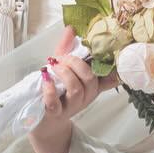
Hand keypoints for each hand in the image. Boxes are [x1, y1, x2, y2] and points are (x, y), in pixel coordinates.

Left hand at [30, 25, 116, 152]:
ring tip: (54, 67)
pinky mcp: (54, 114)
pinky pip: (54, 103)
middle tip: (62, 59)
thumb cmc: (56, 93)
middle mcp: (85, 97)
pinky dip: (50, 89)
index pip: (107, 76)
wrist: (44, 124)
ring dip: (65, 73)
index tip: (104, 51)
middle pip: (90, 79)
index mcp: (91, 86)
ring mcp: (70, 107)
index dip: (109, 65)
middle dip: (76, 64)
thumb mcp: (63, 70)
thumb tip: (71, 28)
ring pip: (76, 89)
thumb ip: (67, 49)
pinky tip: (46, 79)